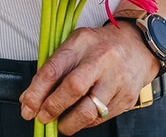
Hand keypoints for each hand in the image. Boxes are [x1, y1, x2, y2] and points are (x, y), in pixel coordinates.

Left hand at [18, 22, 159, 133]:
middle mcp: (101, 60)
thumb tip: (29, 98)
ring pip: (89, 111)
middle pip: (73, 88)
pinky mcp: (126, 99)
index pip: (54, 68)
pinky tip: (78, 117)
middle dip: (53, 107)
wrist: (137, 47)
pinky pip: (101, 118)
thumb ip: (52, 69)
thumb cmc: (100, 46)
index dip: (37, 92)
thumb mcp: (74, 46)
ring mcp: (116, 80)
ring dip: (69, 123)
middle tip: (42, 117)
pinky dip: (85, 122)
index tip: (27, 106)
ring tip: (60, 123)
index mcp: (82, 43)